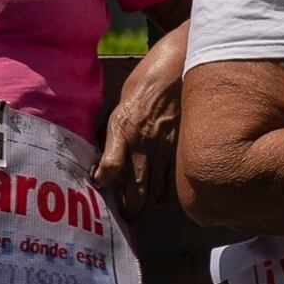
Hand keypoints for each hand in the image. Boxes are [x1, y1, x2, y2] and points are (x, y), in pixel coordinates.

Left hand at [99, 36, 191, 206]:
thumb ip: (115, 131)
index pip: (109, 167)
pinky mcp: (184, 150)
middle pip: (137, 191)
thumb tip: (106, 154)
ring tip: (143, 210)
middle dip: (130, 209)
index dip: (102, 181)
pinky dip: (169, 191)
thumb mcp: (121, 104)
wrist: (180, 66)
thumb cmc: (147, 82)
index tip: (99, 186)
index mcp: (124, 130)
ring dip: (149, 203)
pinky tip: (164, 193)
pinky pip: (176, 180)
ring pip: (158, 193)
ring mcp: (167, 150)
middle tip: (125, 217)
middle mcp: (145, 145)